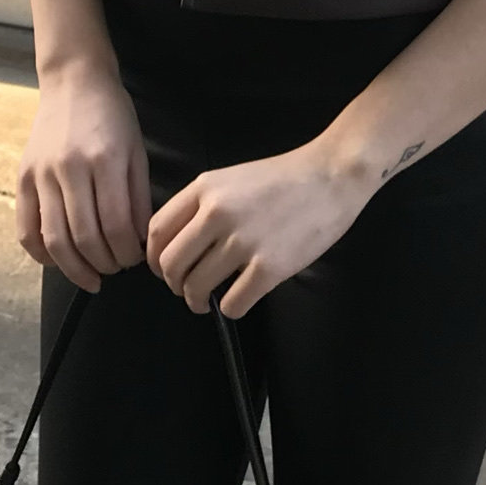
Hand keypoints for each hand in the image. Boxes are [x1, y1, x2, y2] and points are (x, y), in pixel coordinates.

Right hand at [17, 59, 152, 293]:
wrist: (74, 81)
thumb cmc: (113, 116)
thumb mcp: (136, 151)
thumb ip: (139, 199)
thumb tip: (139, 243)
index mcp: (104, 159)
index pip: (116, 226)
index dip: (128, 253)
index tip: (136, 258)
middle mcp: (70, 167)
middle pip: (85, 239)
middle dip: (106, 264)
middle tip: (116, 268)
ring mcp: (42, 173)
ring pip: (55, 241)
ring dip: (75, 269)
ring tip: (92, 274)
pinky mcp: (23, 177)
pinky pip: (26, 230)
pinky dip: (41, 255)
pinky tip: (59, 260)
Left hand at [147, 143, 374, 318]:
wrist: (331, 176)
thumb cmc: (283, 177)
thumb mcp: (232, 178)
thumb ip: (203, 204)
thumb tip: (180, 243)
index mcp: (205, 188)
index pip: (157, 231)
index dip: (154, 257)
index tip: (163, 269)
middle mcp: (217, 214)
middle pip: (171, 264)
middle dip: (174, 285)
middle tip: (187, 289)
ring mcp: (243, 241)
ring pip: (196, 288)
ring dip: (197, 301)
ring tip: (207, 301)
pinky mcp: (269, 268)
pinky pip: (232, 304)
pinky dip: (229, 309)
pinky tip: (239, 299)